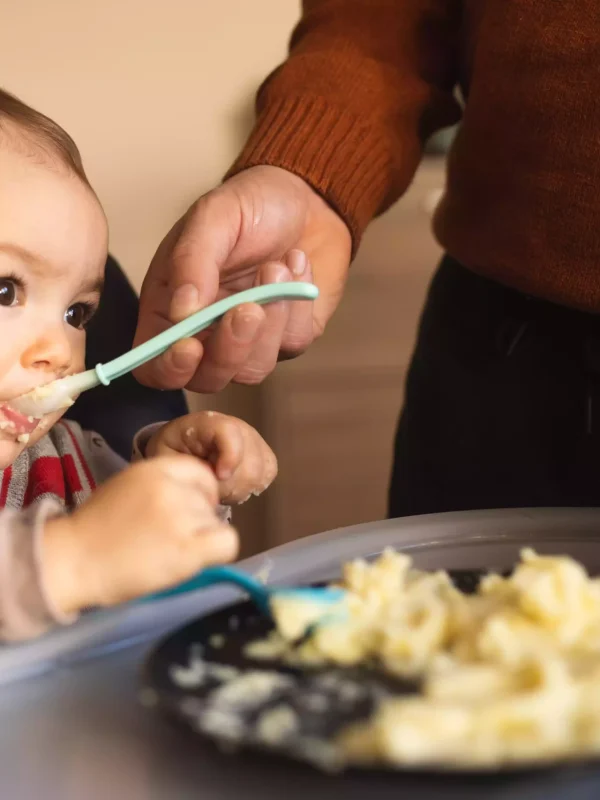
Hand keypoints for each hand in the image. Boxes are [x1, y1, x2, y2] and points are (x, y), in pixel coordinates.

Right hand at [42, 456, 237, 613]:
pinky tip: (195, 559)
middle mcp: (171, 487)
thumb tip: (195, 498)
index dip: (199, 492)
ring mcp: (180, 516)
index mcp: (154, 468)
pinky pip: (227, 542)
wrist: (72, 562)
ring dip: (201, 538)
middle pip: (208, 499)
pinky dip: (218, 552)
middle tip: (171, 538)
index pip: (200, 472)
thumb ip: (161, 486)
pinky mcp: (187, 547)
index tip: (187, 511)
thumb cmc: (95, 531)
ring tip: (170, 552)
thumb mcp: (127, 488)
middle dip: (197, 518)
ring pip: (216, 522)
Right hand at [133, 165, 351, 391]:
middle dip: (230, 348)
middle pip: (206, 379)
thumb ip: (193, 260)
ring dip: (270, 321)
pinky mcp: (288, 339)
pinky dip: (297, 305)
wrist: (309, 198)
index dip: (169, 368)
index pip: (155, 365)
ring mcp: (250, 341)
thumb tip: (182, 311)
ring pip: (252, 370)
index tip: (191, 345)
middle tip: (250, 306)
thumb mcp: (214, 217)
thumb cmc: (250, 205)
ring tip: (279, 266)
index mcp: (171, 307)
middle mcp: (207, 333)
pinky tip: (296, 265)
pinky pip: (291, 345)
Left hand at [146, 412, 277, 503]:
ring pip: (260, 472)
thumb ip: (186, 467)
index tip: (219, 477)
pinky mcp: (263, 453)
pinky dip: (252, 486)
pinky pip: (268, 473)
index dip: (231, 456)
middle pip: (249, 462)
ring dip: (239, 489)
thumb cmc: (172, 454)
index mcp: (207, 422)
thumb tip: (213, 478)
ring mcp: (253, 438)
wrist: (182, 449)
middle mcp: (237, 426)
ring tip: (219, 487)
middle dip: (229, 486)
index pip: (230, 431)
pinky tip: (234, 485)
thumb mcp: (166, 458)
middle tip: (210, 489)